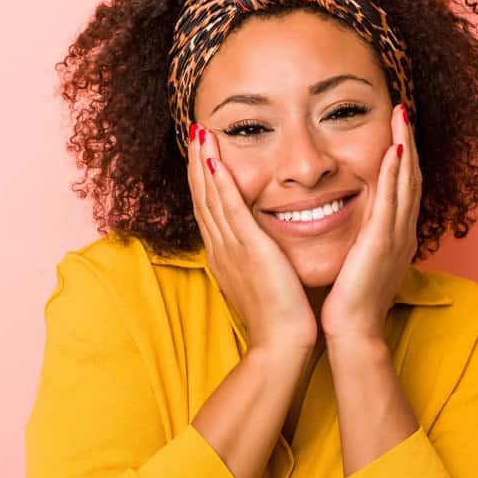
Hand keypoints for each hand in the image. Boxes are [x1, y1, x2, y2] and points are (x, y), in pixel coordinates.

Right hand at [187, 122, 317, 352]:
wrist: (282, 345)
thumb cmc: (281, 318)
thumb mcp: (265, 281)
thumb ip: (262, 259)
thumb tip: (266, 247)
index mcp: (226, 255)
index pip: (211, 209)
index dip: (204, 179)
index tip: (204, 153)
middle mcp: (222, 248)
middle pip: (203, 198)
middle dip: (198, 164)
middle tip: (196, 132)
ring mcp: (232, 248)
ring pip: (211, 197)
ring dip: (204, 163)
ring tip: (200, 134)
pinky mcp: (248, 249)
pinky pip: (230, 209)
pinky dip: (220, 183)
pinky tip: (214, 160)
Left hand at [320, 103, 420, 342]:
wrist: (353, 332)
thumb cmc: (350, 302)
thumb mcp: (358, 262)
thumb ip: (359, 240)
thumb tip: (351, 227)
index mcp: (395, 235)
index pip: (402, 186)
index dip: (403, 156)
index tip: (397, 129)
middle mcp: (402, 231)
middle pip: (410, 176)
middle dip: (409, 142)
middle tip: (404, 111)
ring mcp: (396, 235)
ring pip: (406, 181)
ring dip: (405, 146)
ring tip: (402, 116)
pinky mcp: (382, 242)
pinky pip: (391, 200)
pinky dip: (394, 173)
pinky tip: (393, 150)